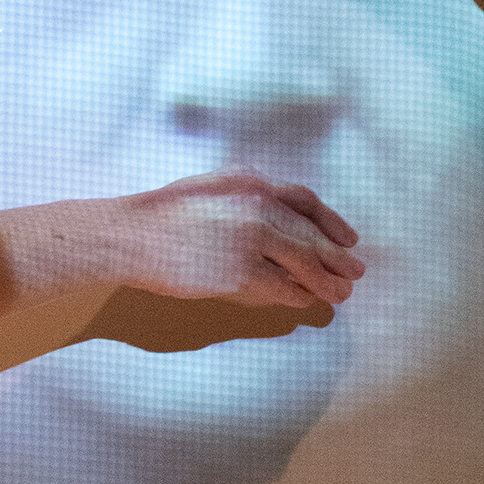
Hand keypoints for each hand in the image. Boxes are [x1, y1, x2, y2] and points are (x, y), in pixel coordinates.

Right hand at [107, 172, 362, 308]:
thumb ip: (245, 199)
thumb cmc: (159, 216)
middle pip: (309, 233)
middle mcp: (256, 204)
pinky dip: (295, 295)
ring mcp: (249, 237)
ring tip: (339, 295)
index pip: (304, 200)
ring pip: (302, 262)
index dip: (330, 221)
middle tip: (355, 272)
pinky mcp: (239, 270)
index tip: (348, 238)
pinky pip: (279, 286)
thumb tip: (277, 221)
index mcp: (249, 182)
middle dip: (336, 256)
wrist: (127, 235)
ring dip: (324, 280)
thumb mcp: (209, 190)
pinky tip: (303, 301)